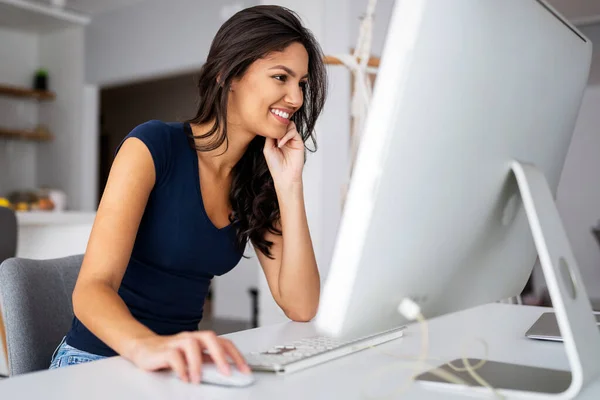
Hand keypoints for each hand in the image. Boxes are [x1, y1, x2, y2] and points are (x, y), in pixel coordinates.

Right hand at [127, 331, 250, 383]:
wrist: (144, 348)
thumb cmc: (171, 352)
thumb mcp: (194, 357)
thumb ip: (208, 362)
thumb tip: (228, 372)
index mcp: (202, 340)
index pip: (224, 343)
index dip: (236, 355)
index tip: (244, 370)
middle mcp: (191, 338)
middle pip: (211, 338)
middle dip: (221, 356)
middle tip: (227, 373)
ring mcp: (177, 342)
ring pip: (192, 345)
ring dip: (197, 364)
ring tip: (198, 380)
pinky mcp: (163, 350)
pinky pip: (173, 356)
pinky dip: (181, 368)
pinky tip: (184, 378)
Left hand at [263, 121, 304, 185]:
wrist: (285, 176)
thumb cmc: (275, 165)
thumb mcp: (268, 148)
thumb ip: (269, 136)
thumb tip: (272, 126)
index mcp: (278, 140)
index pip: (277, 127)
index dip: (272, 126)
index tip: (267, 132)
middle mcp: (286, 138)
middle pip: (284, 123)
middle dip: (278, 127)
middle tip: (273, 136)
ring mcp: (293, 140)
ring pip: (290, 125)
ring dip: (282, 131)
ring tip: (277, 142)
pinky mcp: (299, 142)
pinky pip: (293, 132)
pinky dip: (286, 136)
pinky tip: (281, 144)